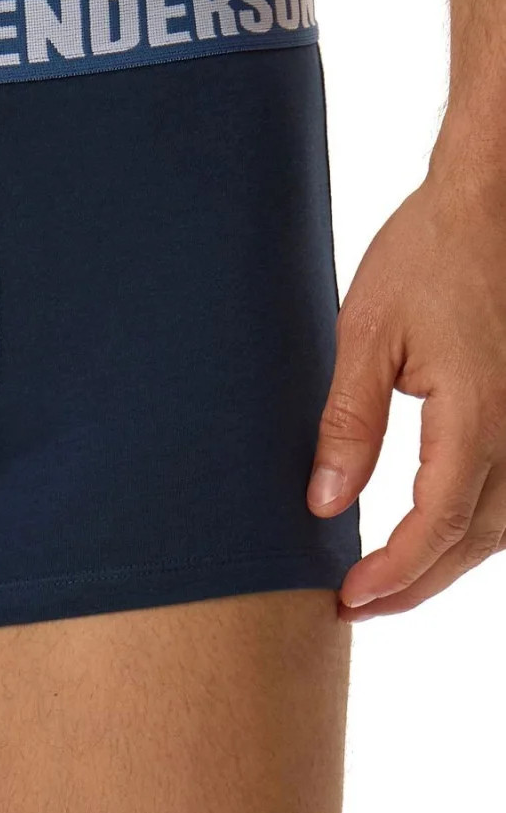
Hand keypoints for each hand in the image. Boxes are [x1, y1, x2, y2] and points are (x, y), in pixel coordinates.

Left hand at [307, 164, 505, 618]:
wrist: (489, 205)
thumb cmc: (426, 254)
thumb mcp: (366, 331)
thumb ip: (348, 422)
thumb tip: (325, 501)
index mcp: (477, 416)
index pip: (436, 524)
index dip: (393, 572)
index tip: (347, 598)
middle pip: (473, 540)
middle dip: (416, 584)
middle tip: (356, 607)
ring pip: (501, 525)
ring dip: (448, 560)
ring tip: (388, 582)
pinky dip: (475, 525)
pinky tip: (438, 533)